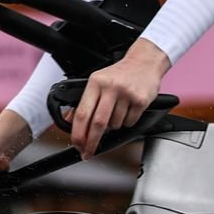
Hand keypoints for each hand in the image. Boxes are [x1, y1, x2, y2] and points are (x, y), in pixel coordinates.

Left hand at [67, 40, 170, 157]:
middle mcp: (110, 87)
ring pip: (115, 125)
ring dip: (113, 126)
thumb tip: (69, 121)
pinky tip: (128, 109)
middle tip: (88, 152)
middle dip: (91, 142)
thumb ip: (83, 102)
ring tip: (117, 112)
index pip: (82, 113)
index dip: (78, 133)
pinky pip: (129, 123)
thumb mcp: (97, 82)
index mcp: (96, 82)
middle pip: (98, 123)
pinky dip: (126, 122)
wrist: (144, 62)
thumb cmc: (120, 73)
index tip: (77, 144)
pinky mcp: (140, 100)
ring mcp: (126, 94)